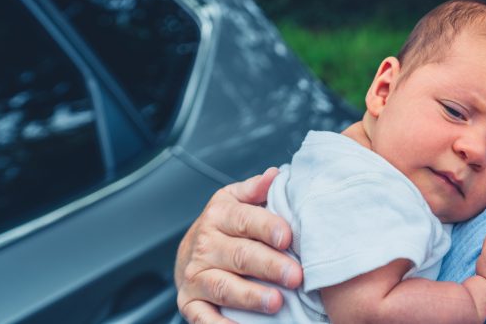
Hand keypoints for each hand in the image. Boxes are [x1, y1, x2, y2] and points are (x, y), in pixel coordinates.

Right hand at [175, 168, 303, 323]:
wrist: (190, 253)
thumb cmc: (224, 226)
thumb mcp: (235, 200)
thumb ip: (255, 189)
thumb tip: (274, 175)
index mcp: (218, 216)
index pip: (244, 220)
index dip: (267, 227)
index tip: (288, 237)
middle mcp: (204, 245)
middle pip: (239, 256)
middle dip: (269, 266)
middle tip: (296, 276)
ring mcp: (196, 276)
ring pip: (224, 287)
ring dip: (250, 296)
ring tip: (276, 302)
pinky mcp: (189, 303)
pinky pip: (204, 318)